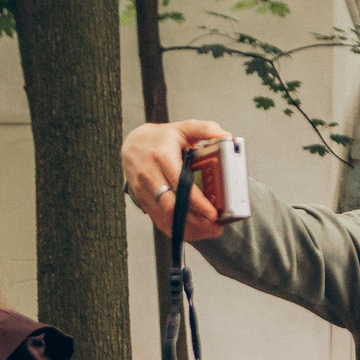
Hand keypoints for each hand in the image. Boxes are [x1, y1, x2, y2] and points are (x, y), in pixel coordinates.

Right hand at [122, 119, 230, 238]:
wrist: (133, 144)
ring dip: (188, 229)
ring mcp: (143, 190)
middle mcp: (149, 175)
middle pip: (171, 206)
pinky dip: (177, 230)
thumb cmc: (162, 138)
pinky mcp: (142, 201)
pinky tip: (194, 231)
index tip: (213, 213)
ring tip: (209, 230)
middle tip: (215, 226)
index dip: (196, 202)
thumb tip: (226, 135)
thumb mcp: (183, 128)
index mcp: (162, 156)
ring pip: (164, 217)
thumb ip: (205, 129)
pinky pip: (158, 221)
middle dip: (194, 220)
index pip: (179, 183)